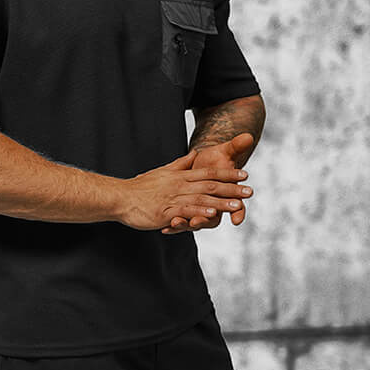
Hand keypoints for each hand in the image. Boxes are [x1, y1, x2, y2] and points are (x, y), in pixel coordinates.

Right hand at [116, 147, 250, 231]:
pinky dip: (200, 212)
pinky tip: (212, 215)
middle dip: (232, 189)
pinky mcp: (166, 212)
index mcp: (181, 176)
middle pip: (210, 186)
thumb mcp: (162, 171)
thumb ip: (181, 164)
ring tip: (238, 205)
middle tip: (250, 191)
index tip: (244, 174)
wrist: (120, 197)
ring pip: (201, 199)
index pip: (208, 173)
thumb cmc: (140, 187)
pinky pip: (186, 211)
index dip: (228, 174)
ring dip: (221, 203)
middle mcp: (180, 185)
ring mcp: (173, 198)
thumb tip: (194, 154)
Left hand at [161, 133, 254, 234]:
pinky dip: (174, 225)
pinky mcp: (189, 211)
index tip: (237, 220)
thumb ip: (237, 146)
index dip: (238, 212)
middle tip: (196, 222)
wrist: (205, 162)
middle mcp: (216, 206)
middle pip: (213, 219)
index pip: (238, 206)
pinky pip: (182, 221)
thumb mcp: (226, 151)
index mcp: (228, 194)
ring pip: (195, 222)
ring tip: (176, 223)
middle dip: (204, 220)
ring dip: (185, 224)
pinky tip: (164, 228)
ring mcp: (202, 211)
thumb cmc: (218, 158)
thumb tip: (248, 137)